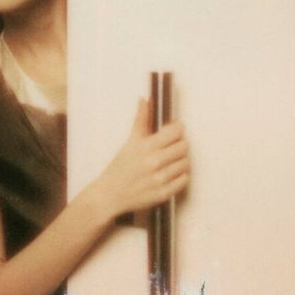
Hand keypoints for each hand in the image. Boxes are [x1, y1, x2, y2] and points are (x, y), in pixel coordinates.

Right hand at [93, 97, 189, 220]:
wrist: (109, 195)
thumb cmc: (119, 168)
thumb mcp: (130, 141)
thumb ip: (141, 119)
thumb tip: (144, 100)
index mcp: (146, 147)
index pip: (176, 131)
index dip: (177, 129)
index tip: (174, 130)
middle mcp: (154, 162)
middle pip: (184, 146)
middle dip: (179, 144)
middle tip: (171, 147)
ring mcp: (159, 179)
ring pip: (185, 163)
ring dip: (180, 160)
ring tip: (169, 161)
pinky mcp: (163, 193)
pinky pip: (184, 180)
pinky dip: (179, 176)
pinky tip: (170, 174)